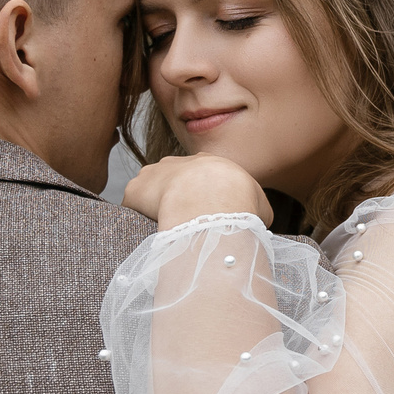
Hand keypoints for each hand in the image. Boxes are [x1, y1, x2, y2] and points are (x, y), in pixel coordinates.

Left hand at [124, 155, 273, 230]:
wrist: (211, 201)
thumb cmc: (240, 204)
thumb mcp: (260, 206)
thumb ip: (254, 209)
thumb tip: (254, 220)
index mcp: (208, 164)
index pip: (201, 177)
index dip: (202, 196)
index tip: (204, 215)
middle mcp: (178, 162)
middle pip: (172, 180)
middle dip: (176, 199)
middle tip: (185, 222)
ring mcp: (153, 174)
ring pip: (150, 190)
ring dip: (155, 206)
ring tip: (166, 228)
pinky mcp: (135, 190)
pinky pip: (133, 204)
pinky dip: (138, 217)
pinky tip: (147, 231)